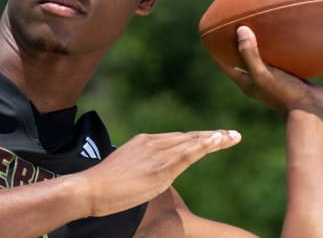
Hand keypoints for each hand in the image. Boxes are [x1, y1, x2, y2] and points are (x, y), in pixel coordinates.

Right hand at [73, 129, 241, 216]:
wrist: (90, 188)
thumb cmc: (103, 186)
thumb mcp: (126, 172)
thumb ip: (142, 169)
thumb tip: (150, 175)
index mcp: (144, 143)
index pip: (177, 139)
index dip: (197, 138)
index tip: (213, 138)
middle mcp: (152, 143)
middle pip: (188, 137)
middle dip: (211, 136)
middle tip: (231, 135)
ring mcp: (157, 153)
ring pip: (191, 143)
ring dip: (215, 139)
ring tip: (233, 137)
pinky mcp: (160, 167)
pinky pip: (188, 153)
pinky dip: (205, 146)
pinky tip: (219, 141)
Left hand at [217, 26, 322, 116]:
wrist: (310, 108)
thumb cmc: (282, 93)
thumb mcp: (261, 73)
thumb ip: (249, 54)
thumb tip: (241, 29)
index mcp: (246, 81)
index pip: (225, 63)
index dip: (217, 50)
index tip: (211, 35)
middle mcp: (258, 78)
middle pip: (243, 57)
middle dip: (239, 43)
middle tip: (236, 23)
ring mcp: (274, 76)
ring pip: (264, 56)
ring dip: (261, 43)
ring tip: (259, 23)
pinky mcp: (289, 74)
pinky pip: (282, 57)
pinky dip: (280, 46)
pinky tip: (285, 32)